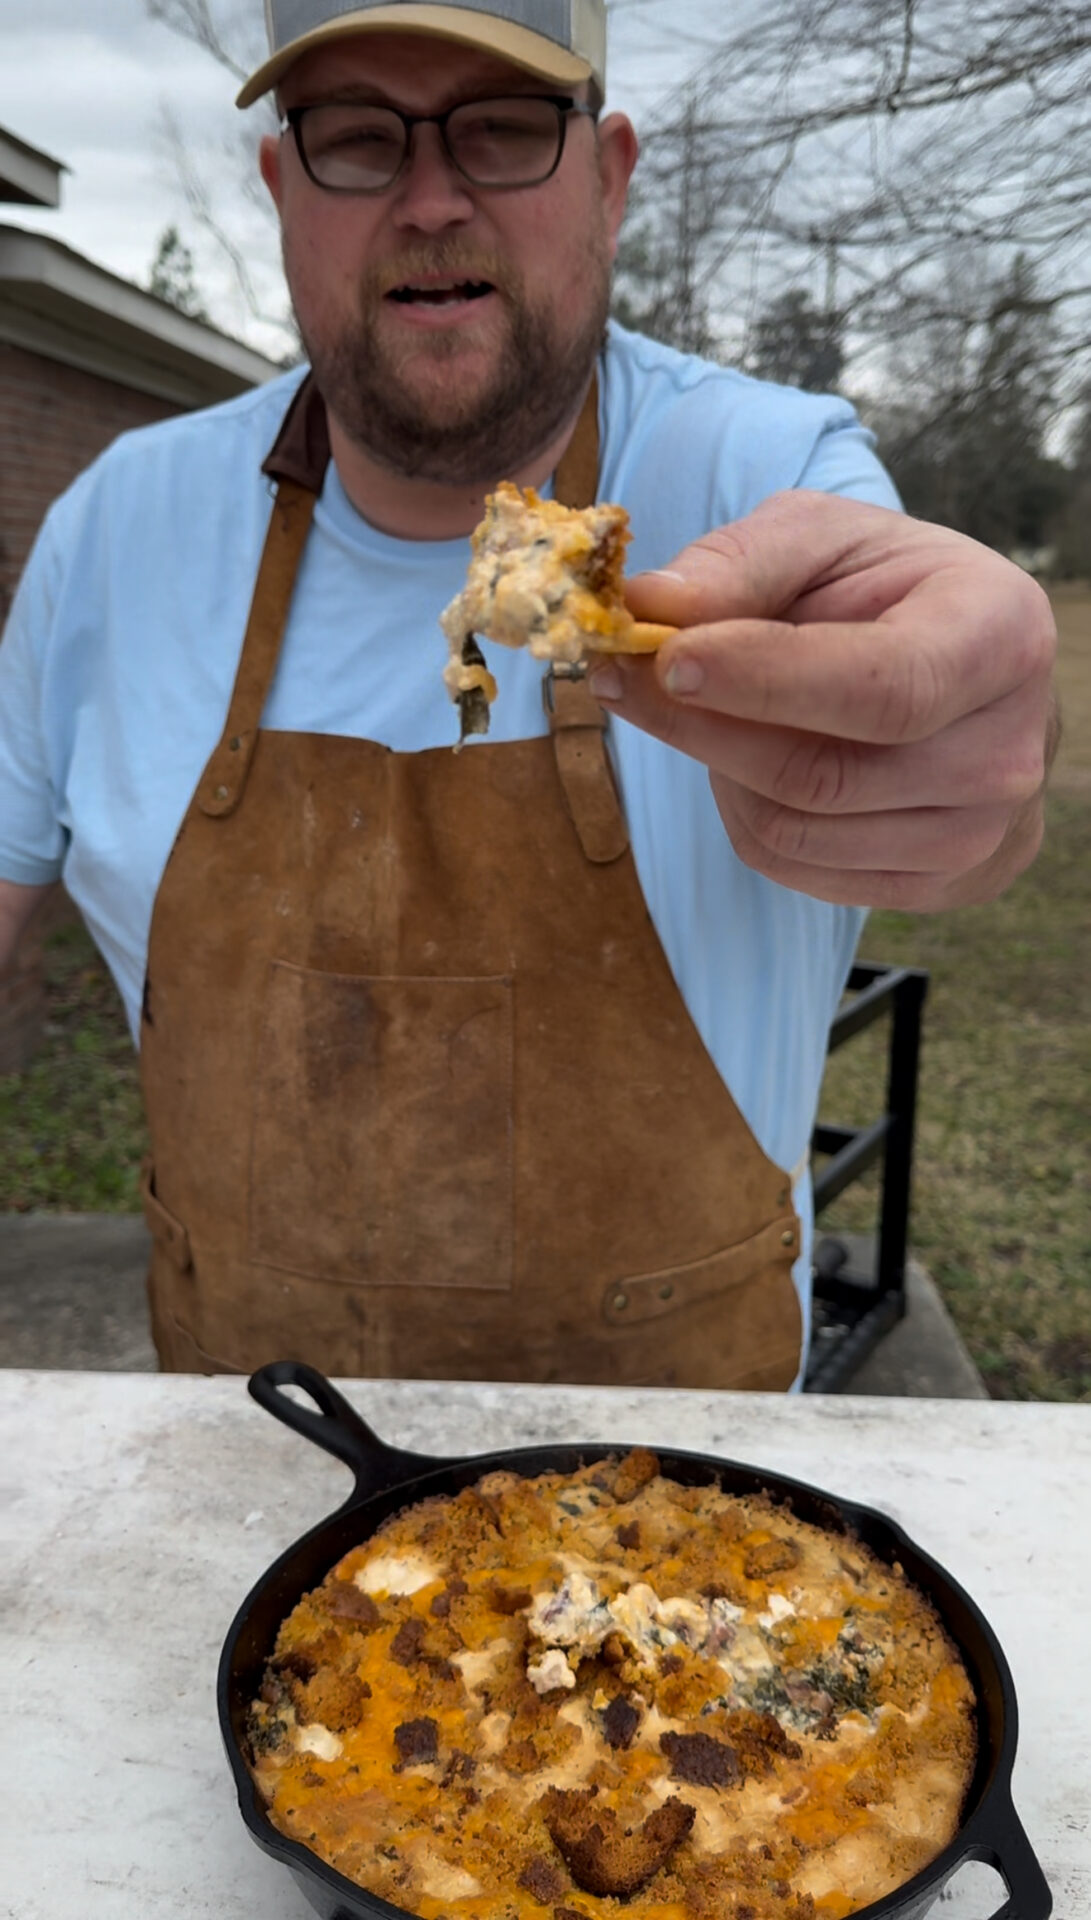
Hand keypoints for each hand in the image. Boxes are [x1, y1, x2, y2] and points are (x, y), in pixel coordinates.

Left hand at [589, 491, 1057, 910]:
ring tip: (710, 710)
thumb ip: (741, 563)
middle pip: (823, 776)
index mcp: (1000, 638)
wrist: (956, 669)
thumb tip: (653, 604)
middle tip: (624, 676)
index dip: (767, 682)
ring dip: (719, 770)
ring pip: (794, 831)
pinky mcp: (938, 885)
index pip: (882, 688)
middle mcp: (1007, 751)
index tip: (669, 657)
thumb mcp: (823, 541)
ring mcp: (979, 833)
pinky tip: (748, 760)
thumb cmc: (884, 591)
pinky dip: (743, 813)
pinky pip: (794, 868)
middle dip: (703, 727)